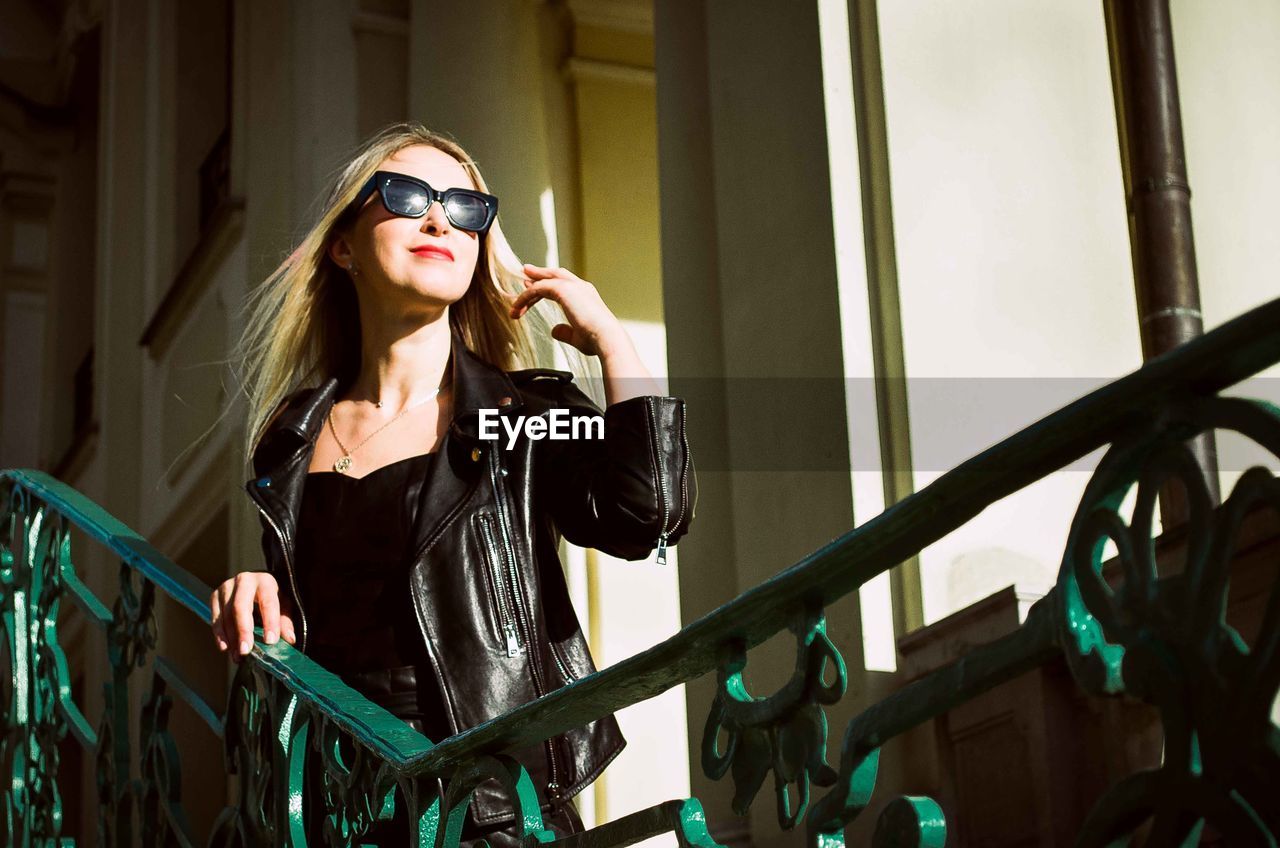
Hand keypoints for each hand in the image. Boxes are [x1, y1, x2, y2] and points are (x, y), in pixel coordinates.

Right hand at [210, 571, 296, 662]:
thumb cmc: (271, 596)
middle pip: (240, 606)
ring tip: (238, 655)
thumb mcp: (283, 605)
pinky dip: (219, 634)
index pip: (268, 602)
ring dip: (231, 637)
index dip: (270, 622)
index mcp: (265, 581)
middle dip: (243, 630)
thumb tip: (290, 640)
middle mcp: (244, 581)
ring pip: (226, 614)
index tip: (270, 641)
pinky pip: (215, 618)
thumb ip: (285, 622)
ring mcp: (227, 587)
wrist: (254, 583)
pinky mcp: (215, 596)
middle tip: (246, 650)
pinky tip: (225, 647)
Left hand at [509, 264, 627, 357]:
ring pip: (546, 279)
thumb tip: (554, 330)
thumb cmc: (596, 340)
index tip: (534, 286)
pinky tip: (518, 304)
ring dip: (530, 285)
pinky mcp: (563, 289)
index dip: (548, 284)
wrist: (605, 337)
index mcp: (586, 295)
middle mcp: (580, 287)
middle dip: (540, 273)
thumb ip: (565, 332)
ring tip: (518, 288)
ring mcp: (572, 286)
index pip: (565, 284)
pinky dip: (526, 296)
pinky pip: (538, 288)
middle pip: (556, 274)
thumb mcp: (577, 336)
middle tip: (526, 272)